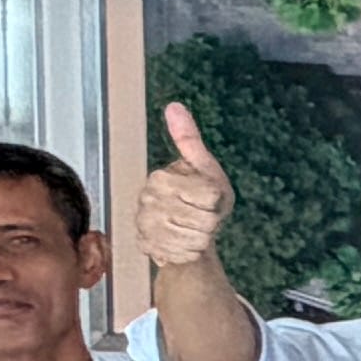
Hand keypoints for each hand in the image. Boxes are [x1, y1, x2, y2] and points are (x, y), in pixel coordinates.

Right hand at [134, 101, 231, 278]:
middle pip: (203, 219)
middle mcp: (146, 200)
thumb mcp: (204, 167)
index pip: (209, 196)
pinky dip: (191, 252)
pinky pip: (184, 255)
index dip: (217, 201)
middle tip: (203, 216)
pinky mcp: (146, 246)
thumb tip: (173, 105)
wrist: (186, 230)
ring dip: (202, 237)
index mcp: (160, 178)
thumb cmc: (201, 195)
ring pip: (195, 239)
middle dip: (211, 221)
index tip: (209, 198)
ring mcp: (144, 225)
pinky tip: (185, 243)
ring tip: (194, 229)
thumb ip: (188, 139)